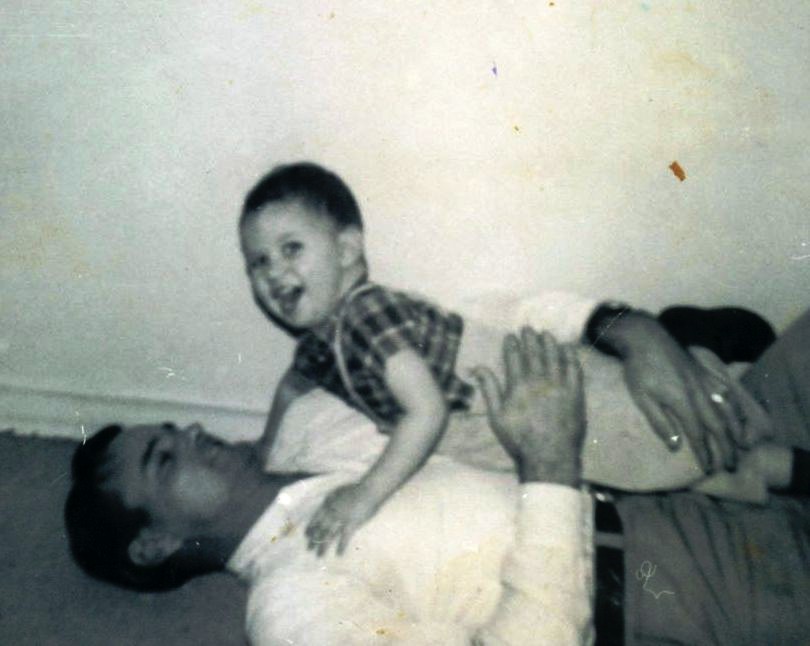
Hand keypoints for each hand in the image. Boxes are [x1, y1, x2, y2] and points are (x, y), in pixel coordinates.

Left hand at [305, 482, 379, 556]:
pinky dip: (341, 547)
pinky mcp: (352, 524)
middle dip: (314, 540)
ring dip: (323, 546)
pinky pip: (344, 538)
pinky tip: (339, 554)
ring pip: (329, 535)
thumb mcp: (339, 491)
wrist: (369, 489)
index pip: (315, 518)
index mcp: (328, 504)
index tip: (306, 536)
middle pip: (320, 529)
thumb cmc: (356, 489)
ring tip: (319, 555)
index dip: (310, 528)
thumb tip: (324, 503)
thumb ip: (330, 498)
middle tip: (309, 549)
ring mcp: (341, 519)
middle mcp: (332, 512)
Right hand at [472, 328, 585, 485]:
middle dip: (530, 338)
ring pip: (554, 356)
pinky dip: (570, 356)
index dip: (512, 344)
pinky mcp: (575, 393)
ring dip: (549, 342)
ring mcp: (559, 386)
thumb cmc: (519, 439)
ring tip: (546, 334)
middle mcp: (539, 381)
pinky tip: (567, 348)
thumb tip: (478, 368)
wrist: (549, 457)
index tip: (511, 335)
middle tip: (528, 328)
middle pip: (534, 352)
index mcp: (518, 385)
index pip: (514, 356)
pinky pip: (574, 368)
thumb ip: (489, 389)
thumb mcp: (497, 416)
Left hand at [617, 316, 744, 472]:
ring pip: (727, 409)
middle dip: (726, 448)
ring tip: (742, 445)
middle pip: (718, 426)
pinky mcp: (704, 371)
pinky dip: (734, 405)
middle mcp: (699, 393)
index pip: (698, 434)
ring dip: (736, 429)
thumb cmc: (639, 368)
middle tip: (731, 466)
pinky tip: (737, 413)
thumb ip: (660, 423)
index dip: (705, 453)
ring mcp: (704, 380)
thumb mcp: (643, 398)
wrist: (645, 337)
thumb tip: (675, 446)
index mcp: (683, 402)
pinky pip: (726, 391)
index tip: (709, 469)